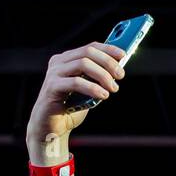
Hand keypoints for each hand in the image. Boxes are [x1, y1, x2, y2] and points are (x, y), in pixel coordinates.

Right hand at [26, 42, 126, 162]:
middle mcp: (59, 63)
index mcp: (67, 60)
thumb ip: (96, 79)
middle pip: (87, 53)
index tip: (123, 55)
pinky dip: (93, 88)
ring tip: (113, 88)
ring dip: (102, 75)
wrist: (52, 128)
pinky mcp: (52, 87)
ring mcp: (54, 73)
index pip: (90, 47)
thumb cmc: (71, 108)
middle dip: (108, 62)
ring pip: (83, 64)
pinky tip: (103, 95)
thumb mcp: (88, 90)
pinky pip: (76, 82)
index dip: (108, 49)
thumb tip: (117, 70)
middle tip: (120, 75)